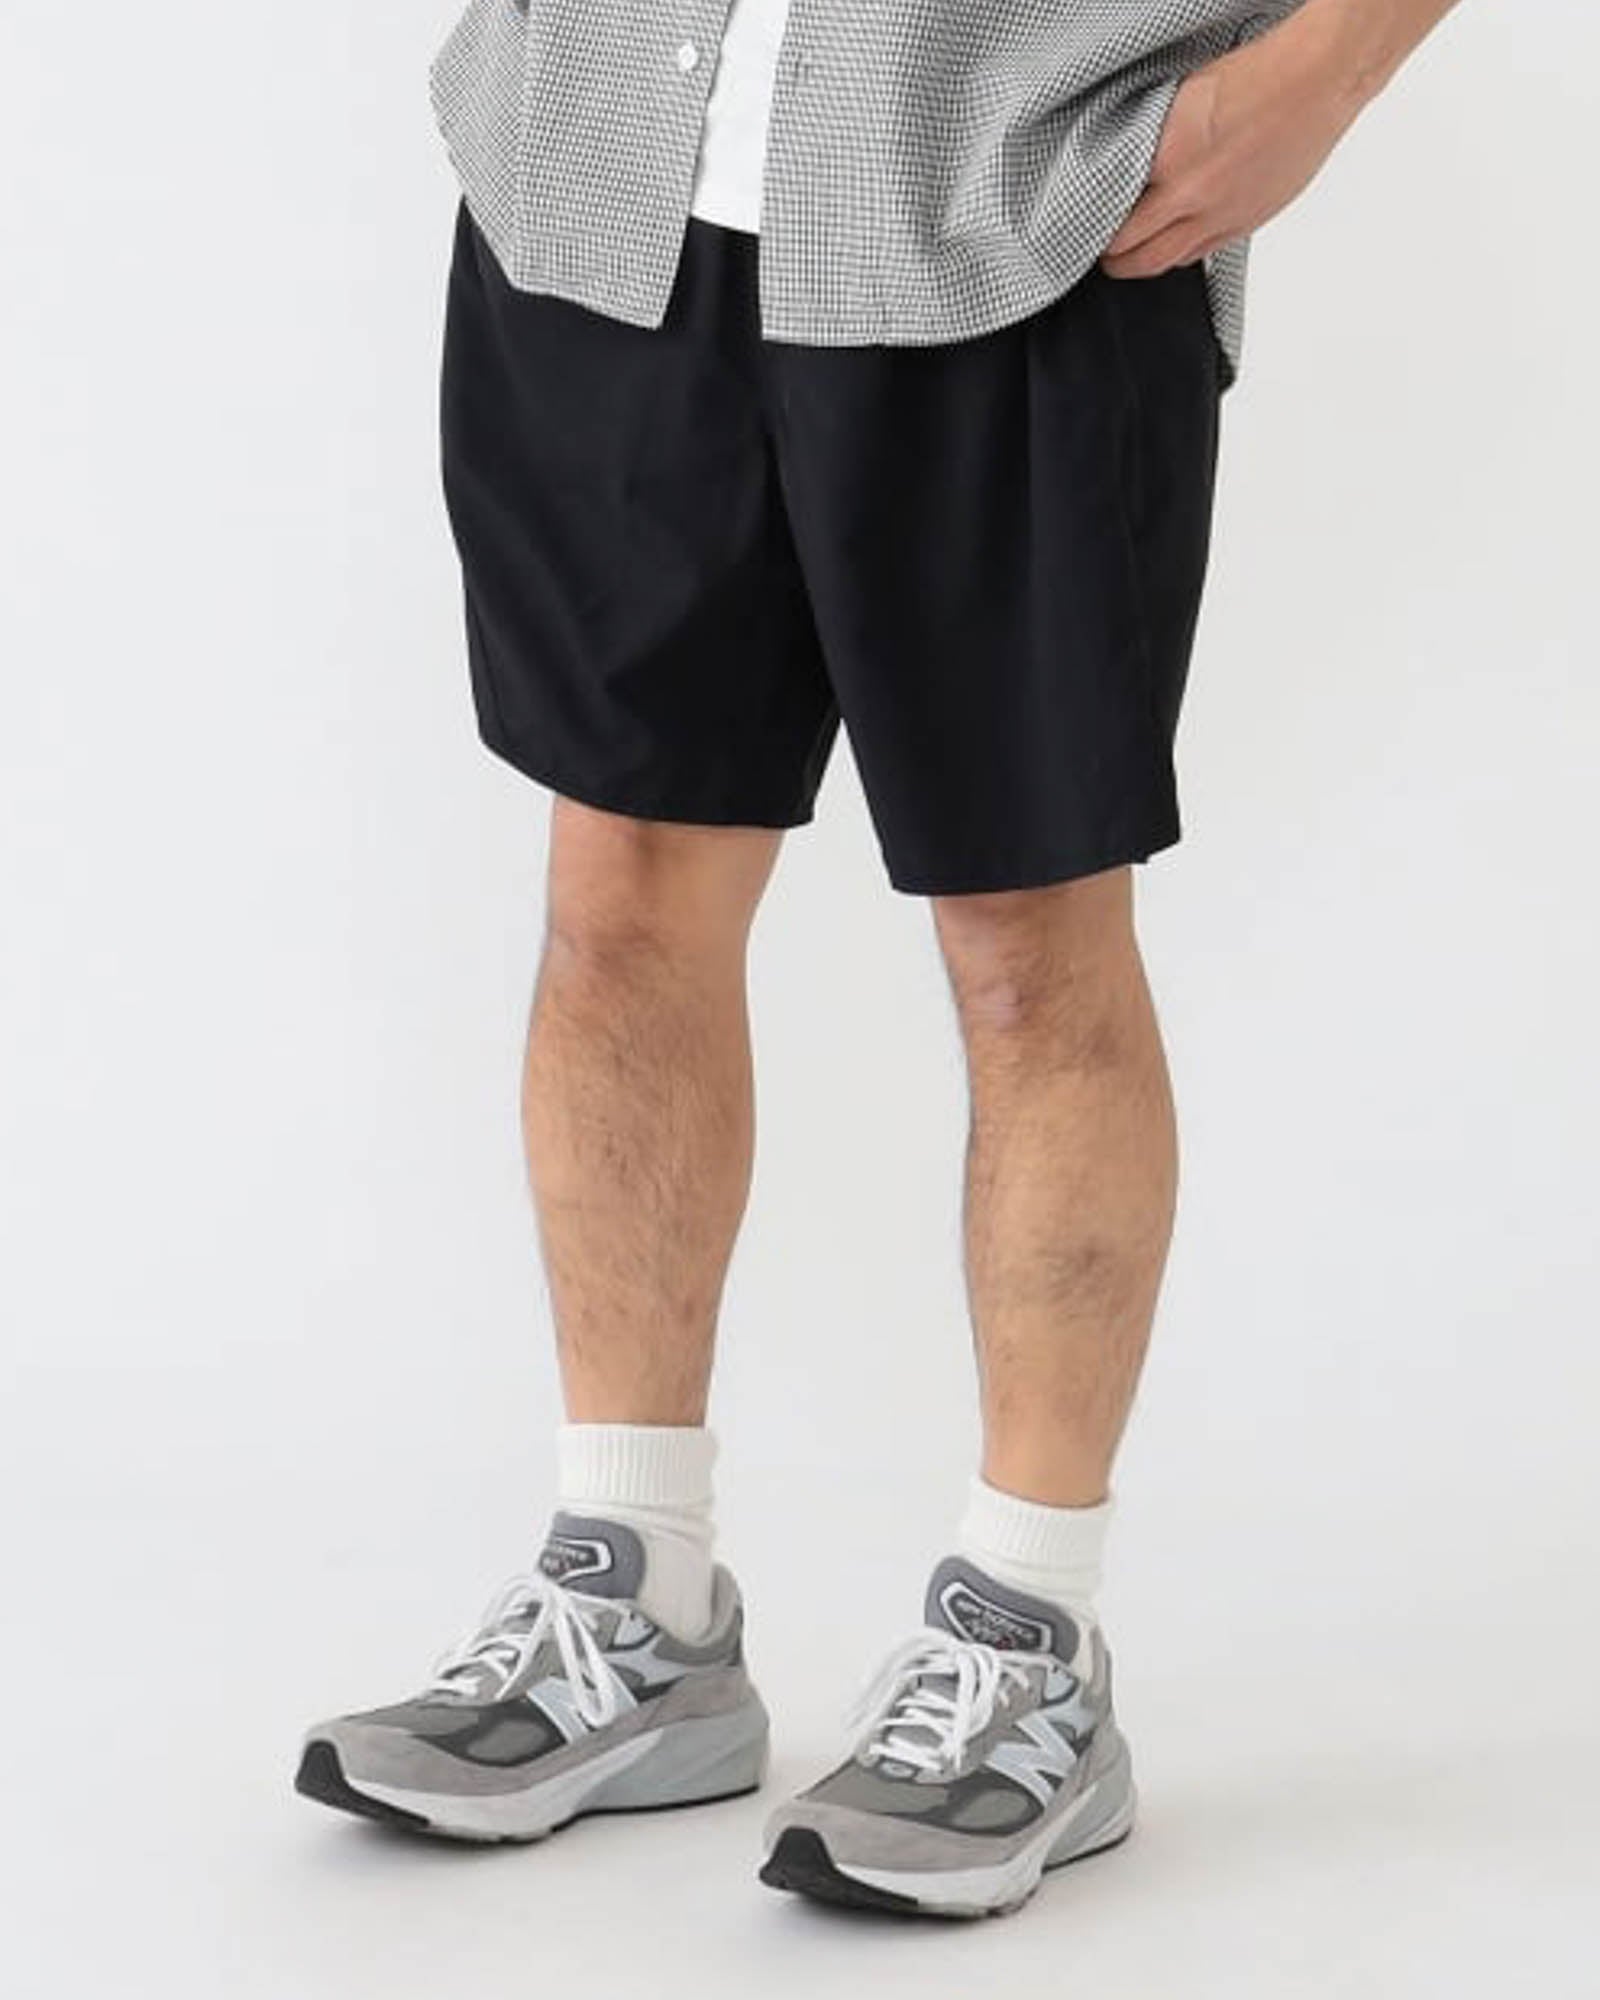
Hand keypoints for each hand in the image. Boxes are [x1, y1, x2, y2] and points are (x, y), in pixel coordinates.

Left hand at [1100, 23, 1361, 277]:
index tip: (1086, 220)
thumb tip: (1130, 167)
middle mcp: (1191, 194)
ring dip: (1141, 264)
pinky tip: (1172, 245)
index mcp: (1168, 156)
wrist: (1318, 82)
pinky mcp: (1246, 223)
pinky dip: (1179, 255)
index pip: (1112, 207)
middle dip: (1110, 257)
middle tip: (1100, 252)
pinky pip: (1200, 255)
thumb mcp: (1185, 99)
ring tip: (1128, 258)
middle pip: (1132, 251)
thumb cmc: (1258, 76)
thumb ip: (1155, 140)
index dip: (1093, 220)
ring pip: (1165, 261)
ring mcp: (1221, 214)